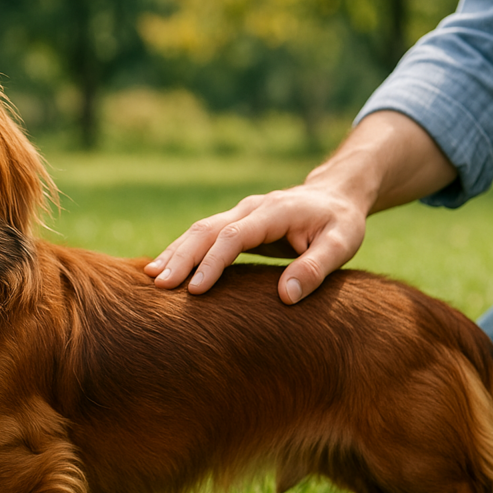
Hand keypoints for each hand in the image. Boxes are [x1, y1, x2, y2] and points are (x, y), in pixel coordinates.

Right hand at [143, 111, 457, 303]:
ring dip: (174, 253)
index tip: (195, 290)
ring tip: (151, 279)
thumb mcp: (341, 244)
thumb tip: (285, 297)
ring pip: (198, 231)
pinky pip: (203, 237)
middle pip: (206, 230)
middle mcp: (249, 209)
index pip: (234, 236)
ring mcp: (239, 214)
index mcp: (273, 212)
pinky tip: (164, 269)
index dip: (213, 263)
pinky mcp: (235, 225)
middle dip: (181, 256)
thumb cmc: (340, 223)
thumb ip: (315, 268)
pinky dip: (182, 251)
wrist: (335, 195)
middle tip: (159, 285)